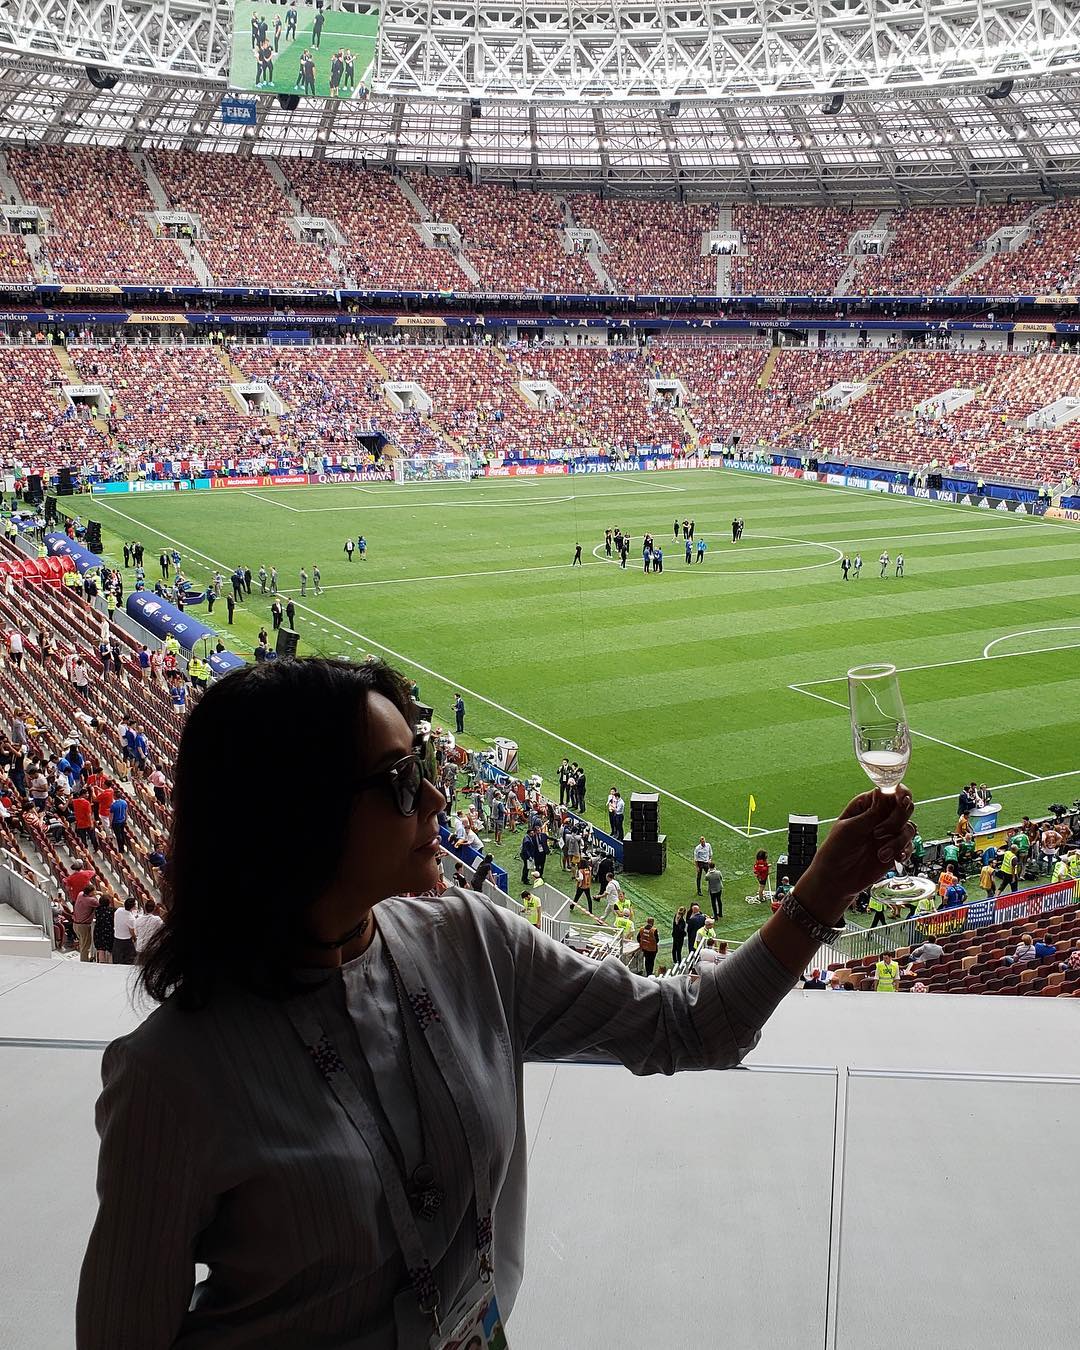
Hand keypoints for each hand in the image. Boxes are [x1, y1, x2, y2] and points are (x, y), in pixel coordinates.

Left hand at [796, 786, 915, 921]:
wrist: (836, 879)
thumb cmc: (835, 850)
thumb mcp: (850, 829)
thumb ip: (871, 813)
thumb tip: (883, 791)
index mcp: (866, 805)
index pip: (889, 791)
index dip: (900, 793)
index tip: (902, 800)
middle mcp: (880, 817)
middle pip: (904, 808)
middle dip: (896, 820)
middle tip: (878, 833)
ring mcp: (889, 834)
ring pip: (909, 828)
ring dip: (898, 841)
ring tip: (881, 853)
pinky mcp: (895, 850)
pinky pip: (910, 846)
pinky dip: (904, 852)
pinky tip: (893, 858)